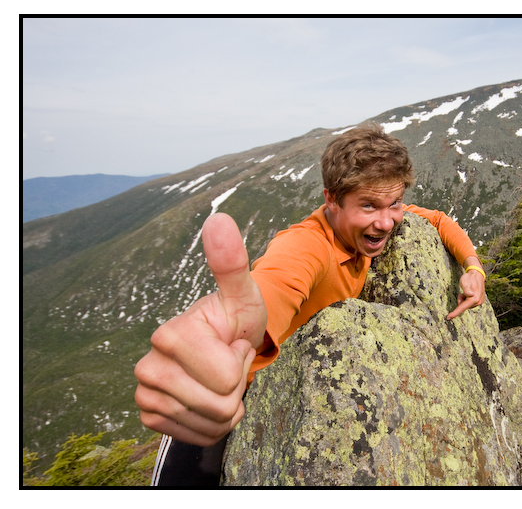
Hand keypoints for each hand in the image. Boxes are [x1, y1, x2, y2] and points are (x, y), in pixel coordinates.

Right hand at [134, 213, 267, 445]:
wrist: (222, 343)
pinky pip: (199, 436)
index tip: (231, 343)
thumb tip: (218, 219)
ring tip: (219, 379)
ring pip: (212, 423)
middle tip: (226, 362)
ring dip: (227, 405)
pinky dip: (213, 423)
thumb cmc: (235, 317)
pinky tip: (208, 397)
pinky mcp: (150, 417)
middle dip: (236, 387)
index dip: (240, 361)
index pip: (228, 378)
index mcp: (169, 336)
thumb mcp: (242, 293)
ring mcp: (145, 394)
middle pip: (220, 405)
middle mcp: (147, 366)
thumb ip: (231, 261)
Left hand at [446, 257, 485, 319]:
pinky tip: (470, 293)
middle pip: (463, 306)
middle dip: (461, 300)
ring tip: (467, 291)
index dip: (455, 313)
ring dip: (464, 299)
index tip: (448, 318)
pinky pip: (470, 303)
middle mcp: (478, 302)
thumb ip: (466, 290)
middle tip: (462, 292)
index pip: (462, 308)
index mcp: (474, 299)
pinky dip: (467, 299)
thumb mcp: (465, 282)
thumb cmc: (469, 278)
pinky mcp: (480, 301)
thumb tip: (470, 295)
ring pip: (466, 305)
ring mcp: (480, 302)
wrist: (477, 275)